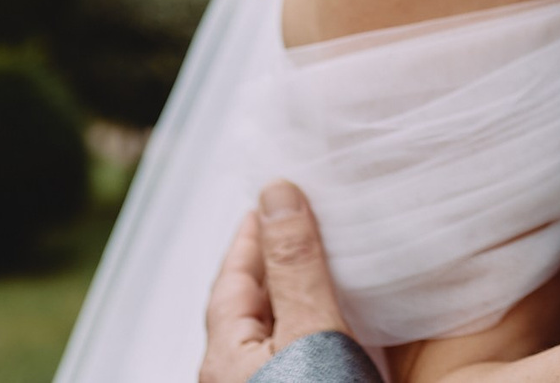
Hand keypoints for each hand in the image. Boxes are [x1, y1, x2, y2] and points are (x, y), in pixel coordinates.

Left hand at [202, 181, 348, 382]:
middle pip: (247, 303)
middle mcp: (233, 375)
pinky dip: (307, 325)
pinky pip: (290, 351)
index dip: (254, 232)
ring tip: (322, 266)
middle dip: (275, 259)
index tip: (272, 199)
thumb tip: (277, 195)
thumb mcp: (310, 331)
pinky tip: (334, 327)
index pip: (231, 275)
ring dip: (294, 294)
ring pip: (270, 329)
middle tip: (302, 221)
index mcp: (226, 353)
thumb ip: (295, 266)